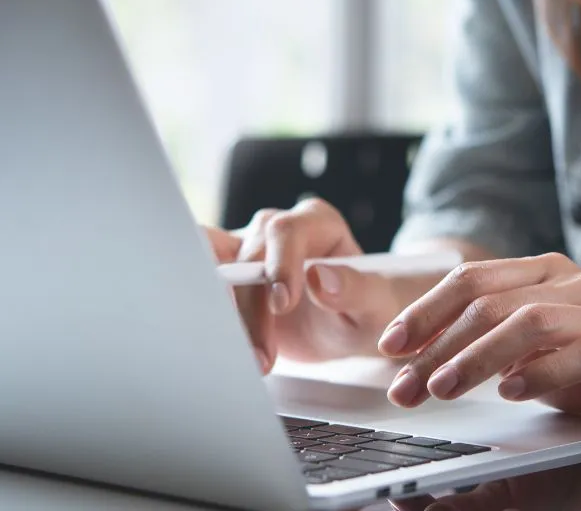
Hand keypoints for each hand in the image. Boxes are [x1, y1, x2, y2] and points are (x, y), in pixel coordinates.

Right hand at [204, 199, 410, 370]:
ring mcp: (248, 251)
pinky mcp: (228, 277)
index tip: (282, 304)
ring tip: (243, 358)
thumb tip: (320, 278)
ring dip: (221, 315)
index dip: (279, 264)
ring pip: (213, 267)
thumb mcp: (375, 304)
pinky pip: (204, 289)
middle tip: (263, 355)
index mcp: (317, 223)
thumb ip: (355, 288)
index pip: (286, 231)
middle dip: (249, 308)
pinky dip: (209, 319)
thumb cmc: (368, 310)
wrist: (348, 329)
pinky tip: (225, 350)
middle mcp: (277, 230)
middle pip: (246, 254)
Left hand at [377, 253, 580, 430]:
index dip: (424, 311)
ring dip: (478, 358)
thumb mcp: (530, 352)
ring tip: (444, 388)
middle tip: (407, 384)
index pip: (470, 280)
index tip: (391, 345)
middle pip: (489, 302)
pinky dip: (540, 373)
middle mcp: (568, 280)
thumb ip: (485, 346)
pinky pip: (578, 352)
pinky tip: (512, 393)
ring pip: (528, 322)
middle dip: (439, 345)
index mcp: (539, 271)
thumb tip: (415, 365)